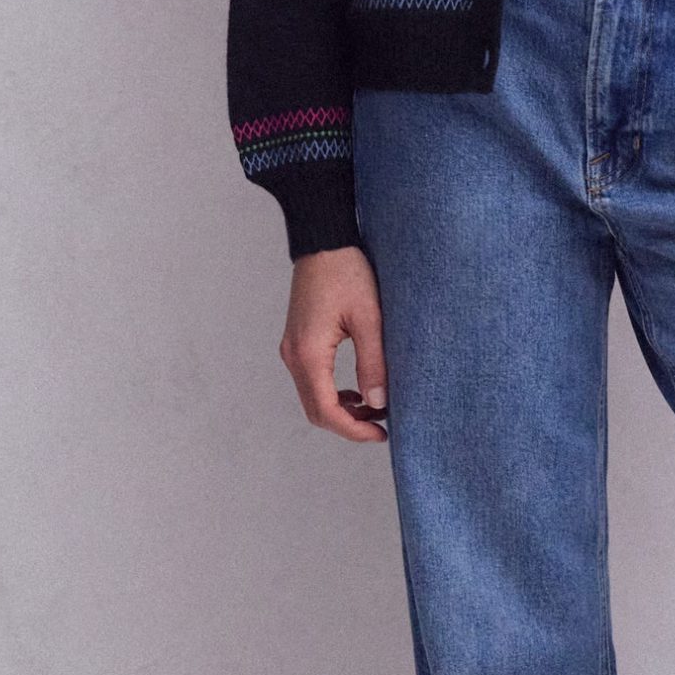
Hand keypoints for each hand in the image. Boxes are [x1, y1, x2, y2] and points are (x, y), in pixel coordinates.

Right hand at [282, 247, 389, 441]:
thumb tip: (379, 402)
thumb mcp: (369, 318)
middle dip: (349, 424)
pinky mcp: (297, 342)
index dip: (354, 430)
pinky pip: (312, 380)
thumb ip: (373, 362)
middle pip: (316, 410)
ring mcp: (292, 349)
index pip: (326, 411)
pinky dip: (334, 393)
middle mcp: (294, 355)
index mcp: (309, 353)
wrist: (324, 240)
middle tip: (382, 425)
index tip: (382, 434)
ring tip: (376, 408)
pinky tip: (358, 390)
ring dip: (342, 410)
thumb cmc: (347, 272)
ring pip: (313, 397)